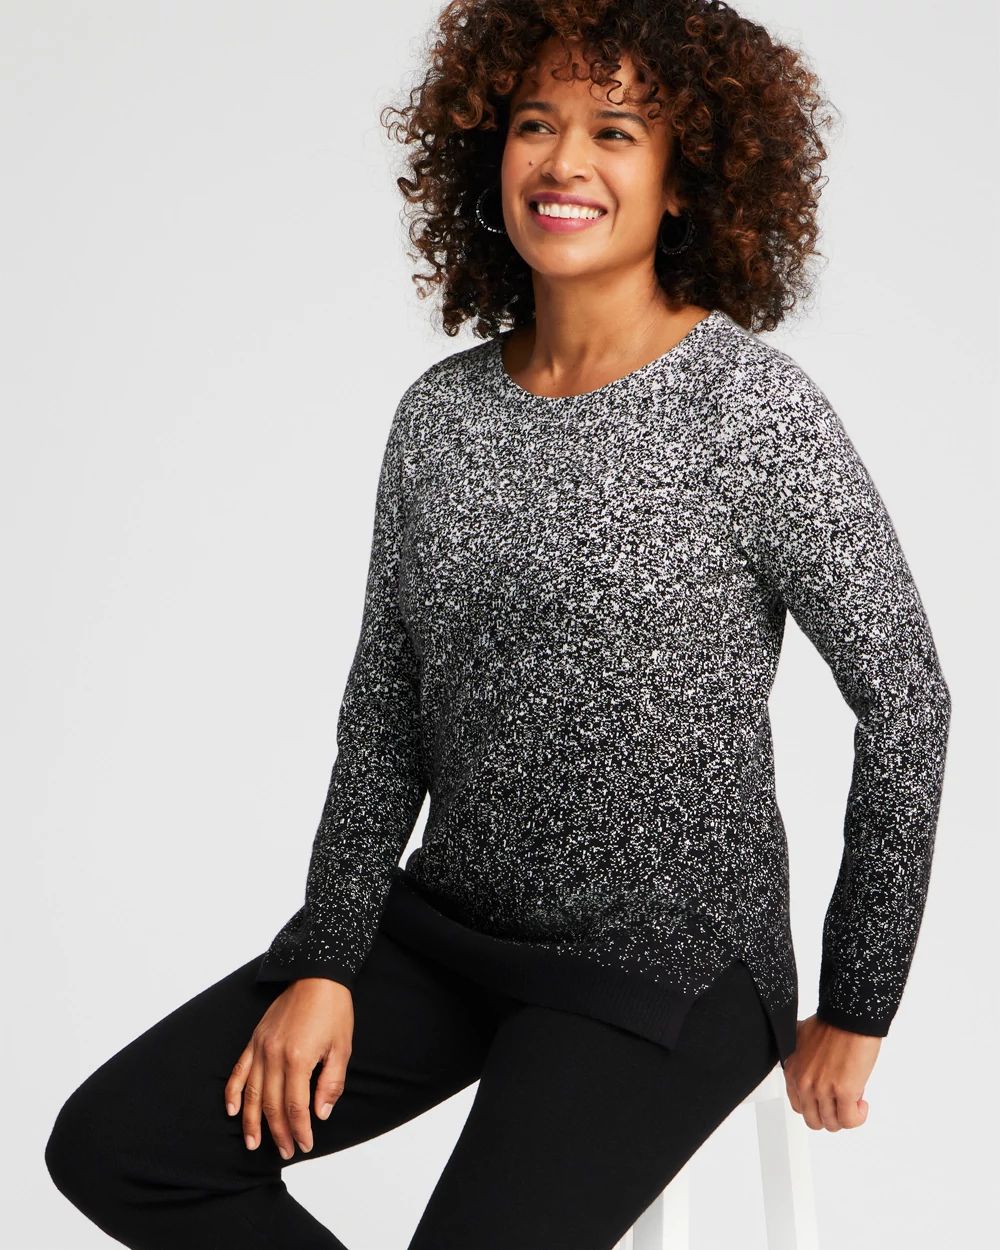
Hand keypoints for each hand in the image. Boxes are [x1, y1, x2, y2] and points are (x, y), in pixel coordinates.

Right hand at [224, 978, 353, 1159]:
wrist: (317, 975)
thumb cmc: (333, 1010)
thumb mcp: (342, 1048)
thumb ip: (331, 1084)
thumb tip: (319, 1114)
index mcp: (298, 1058)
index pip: (296, 1106)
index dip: (300, 1129)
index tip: (305, 1145)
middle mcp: (274, 1055)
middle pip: (272, 1104)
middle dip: (279, 1132)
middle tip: (286, 1152)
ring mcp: (260, 1047)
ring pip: (251, 1093)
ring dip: (252, 1122)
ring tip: (253, 1143)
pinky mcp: (254, 1039)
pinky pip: (239, 1071)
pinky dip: (233, 1093)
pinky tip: (232, 1111)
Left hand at [782, 1013, 880, 1130]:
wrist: (849, 1017)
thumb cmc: (833, 1024)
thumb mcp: (803, 1041)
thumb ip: (802, 1060)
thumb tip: (810, 1067)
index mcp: (793, 1070)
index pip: (798, 1105)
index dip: (817, 1105)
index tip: (828, 1098)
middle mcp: (803, 1082)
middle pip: (813, 1120)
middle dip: (830, 1115)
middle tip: (841, 1103)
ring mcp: (822, 1089)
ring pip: (831, 1124)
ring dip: (845, 1116)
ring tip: (853, 1100)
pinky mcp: (843, 1092)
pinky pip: (849, 1121)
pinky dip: (858, 1117)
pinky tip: (861, 1103)